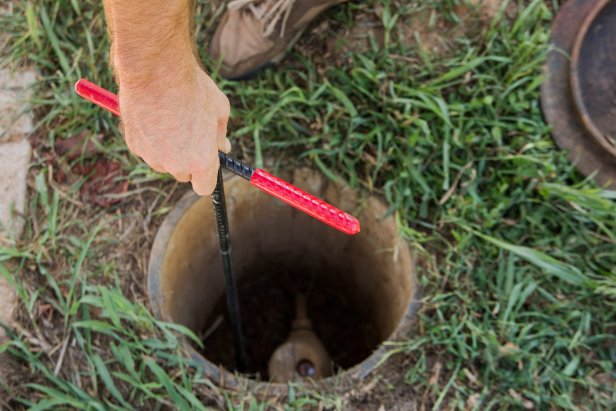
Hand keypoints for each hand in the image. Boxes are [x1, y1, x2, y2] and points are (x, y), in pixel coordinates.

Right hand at [117, 61, 230, 194]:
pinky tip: (156, 116)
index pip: (204, 188)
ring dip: (169, 149)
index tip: (208, 163)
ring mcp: (153, 157)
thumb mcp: (219, 109)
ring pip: (164, 162)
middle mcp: (176, 165)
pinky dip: (152, 139)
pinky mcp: (135, 146)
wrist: (155, 70)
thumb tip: (223, 148)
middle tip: (191, 134)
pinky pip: (148, 149)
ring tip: (173, 119)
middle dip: (189, 161)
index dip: (207, 176)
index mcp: (201, 161)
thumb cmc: (192, 88)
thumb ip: (221, 134)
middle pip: (183, 175)